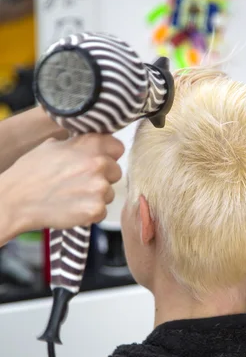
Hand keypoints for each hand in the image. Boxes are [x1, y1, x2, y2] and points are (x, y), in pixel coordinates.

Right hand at [1, 134, 123, 239]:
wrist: (17, 199)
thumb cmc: (31, 172)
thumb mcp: (53, 146)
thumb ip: (79, 144)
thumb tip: (93, 143)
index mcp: (90, 144)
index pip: (118, 147)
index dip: (108, 155)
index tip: (98, 161)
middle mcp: (98, 163)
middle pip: (116, 172)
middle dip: (102, 178)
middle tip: (79, 182)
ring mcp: (99, 187)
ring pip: (109, 193)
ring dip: (96, 197)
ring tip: (73, 196)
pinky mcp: (95, 209)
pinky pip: (102, 211)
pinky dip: (90, 213)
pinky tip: (73, 208)